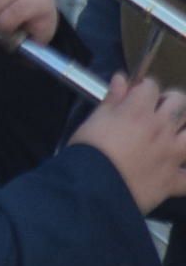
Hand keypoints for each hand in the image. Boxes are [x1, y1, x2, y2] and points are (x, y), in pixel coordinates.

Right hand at [71, 74, 185, 213]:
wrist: (93, 187)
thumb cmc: (89, 150)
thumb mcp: (94, 120)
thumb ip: (112, 99)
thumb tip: (121, 78)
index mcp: (138, 111)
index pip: (150, 86)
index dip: (143, 87)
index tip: (135, 94)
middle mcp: (161, 128)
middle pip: (179, 103)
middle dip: (170, 101)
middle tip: (157, 112)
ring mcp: (172, 154)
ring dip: (185, 131)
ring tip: (173, 135)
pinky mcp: (174, 180)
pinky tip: (181, 170)